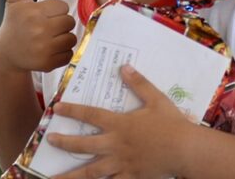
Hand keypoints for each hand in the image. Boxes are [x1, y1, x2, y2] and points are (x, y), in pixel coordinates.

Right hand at [0, 0, 76, 72]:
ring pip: (71, 39)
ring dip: (64, 39)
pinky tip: (49, 51)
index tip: (43, 15)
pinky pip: (68, 54)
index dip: (55, 11)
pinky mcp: (47, 63)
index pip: (63, 7)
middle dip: (61, 24)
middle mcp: (38, 30)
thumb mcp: (15, 2)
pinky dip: (62, 54)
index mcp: (34, 12)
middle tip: (48, 28)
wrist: (6, 54)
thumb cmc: (15, 24)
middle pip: (69, 22)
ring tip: (49, 39)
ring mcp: (43, 48)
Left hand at [48, 65, 197, 178]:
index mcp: (120, 124)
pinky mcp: (128, 176)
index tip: (56, 108)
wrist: (185, 150)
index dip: (72, 110)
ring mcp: (120, 163)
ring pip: (89, 172)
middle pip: (83, 145)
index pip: (90, 115)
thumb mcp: (156, 99)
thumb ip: (139, 84)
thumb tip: (124, 67)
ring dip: (69, 175)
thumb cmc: (171, 123)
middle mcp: (115, 144)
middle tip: (49, 140)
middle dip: (64, 143)